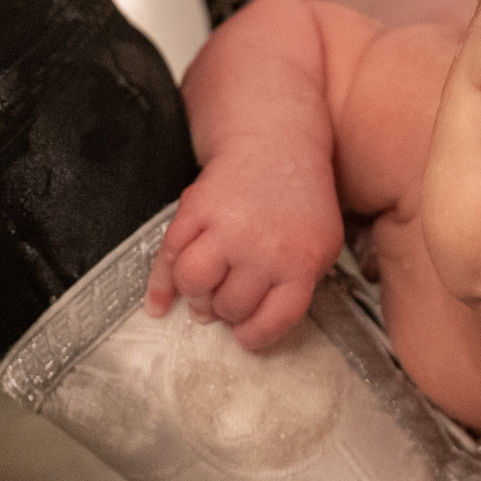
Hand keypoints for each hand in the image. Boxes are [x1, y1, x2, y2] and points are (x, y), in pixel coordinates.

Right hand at [143, 145, 341, 349]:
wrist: (275, 145)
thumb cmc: (300, 203)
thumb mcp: (320, 246)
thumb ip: (296, 286)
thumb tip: (249, 328)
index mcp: (300, 262)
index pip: (274, 319)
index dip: (254, 335)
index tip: (245, 335)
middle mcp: (263, 248)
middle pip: (230, 305)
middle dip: (226, 311)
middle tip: (227, 300)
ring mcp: (226, 227)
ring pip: (194, 284)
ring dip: (195, 296)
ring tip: (204, 291)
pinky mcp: (195, 209)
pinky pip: (169, 255)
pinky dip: (160, 284)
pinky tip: (160, 302)